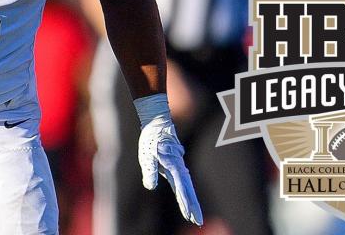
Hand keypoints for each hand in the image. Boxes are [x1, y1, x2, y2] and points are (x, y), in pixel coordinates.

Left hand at [135, 93, 202, 225]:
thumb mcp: (147, 154)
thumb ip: (149, 169)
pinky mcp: (175, 165)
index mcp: (173, 165)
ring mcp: (178, 165)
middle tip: (197, 221)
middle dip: (192, 206)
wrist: (157, 123)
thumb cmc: (151, 138)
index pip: (181, 187)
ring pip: (186, 186)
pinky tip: (184, 200)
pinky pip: (182, 181)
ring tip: (192, 215)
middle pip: (188, 189)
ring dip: (189, 200)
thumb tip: (150, 186)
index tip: (189, 214)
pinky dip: (184, 191)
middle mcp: (178, 166)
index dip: (185, 201)